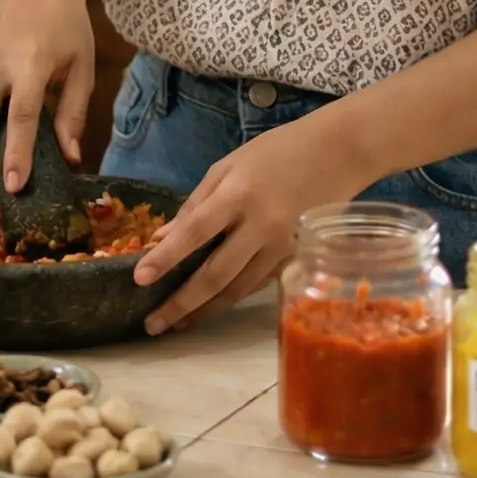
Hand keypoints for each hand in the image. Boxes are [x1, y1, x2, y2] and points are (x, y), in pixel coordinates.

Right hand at [0, 0, 96, 188]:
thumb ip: (73, 114)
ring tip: (6, 155)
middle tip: (2, 184)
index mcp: (31, 62)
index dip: (16, 154)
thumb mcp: (83, 68)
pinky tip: (2, 123)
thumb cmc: (67, 28)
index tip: (13, 185)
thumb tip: (69, 159)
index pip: (20, 116)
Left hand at [131, 116, 362, 334]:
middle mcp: (261, 226)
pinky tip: (208, 307)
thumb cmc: (275, 154)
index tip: (139, 279)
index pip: (195, 232)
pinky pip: (256, 285)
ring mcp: (281, 247)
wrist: (337, 154)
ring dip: (204, 310)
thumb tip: (161, 240)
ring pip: (237, 289)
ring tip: (175, 323)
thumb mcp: (227, 167)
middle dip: (180, 303)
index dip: (166, 258)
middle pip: (215, 274)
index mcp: (238, 195)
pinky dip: (229, 298)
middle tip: (152, 323)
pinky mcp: (294, 259)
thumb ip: (195, 205)